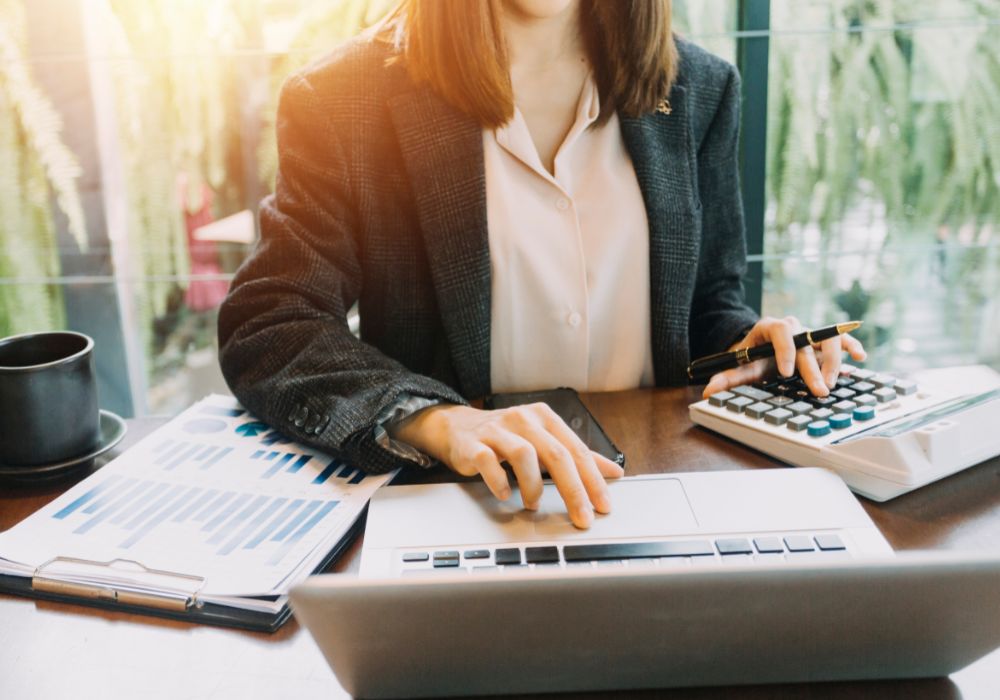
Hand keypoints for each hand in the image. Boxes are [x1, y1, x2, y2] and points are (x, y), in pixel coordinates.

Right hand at [388, 403, 623, 528]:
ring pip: (524, 455)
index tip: (602, 505)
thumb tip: (613, 472)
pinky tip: (505, 495)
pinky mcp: (474, 444)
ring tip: (534, 504)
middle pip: (556, 454)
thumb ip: (576, 455)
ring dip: (534, 486)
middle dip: (573, 490)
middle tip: (581, 516)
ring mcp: (497, 430)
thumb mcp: (544, 439)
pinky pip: (488, 462)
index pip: (575, 450)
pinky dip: (500, 481)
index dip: (593, 480)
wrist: (458, 427)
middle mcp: (523, 419)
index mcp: (544, 417)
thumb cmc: (506, 436)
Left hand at [702, 316, 866, 398]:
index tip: (785, 373)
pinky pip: (840, 338)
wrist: (762, 348)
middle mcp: (792, 326)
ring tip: (833, 383)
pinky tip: (860, 358)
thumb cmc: (752, 357)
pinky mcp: (823, 339)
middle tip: (819, 390)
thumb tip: (710, 391)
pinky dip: (851, 346)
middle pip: (806, 341)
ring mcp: (809, 331)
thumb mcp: (739, 366)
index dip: (784, 350)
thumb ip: (726, 378)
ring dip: (833, 360)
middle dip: (814, 367)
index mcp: (769, 328)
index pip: (779, 332)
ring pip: (827, 338)